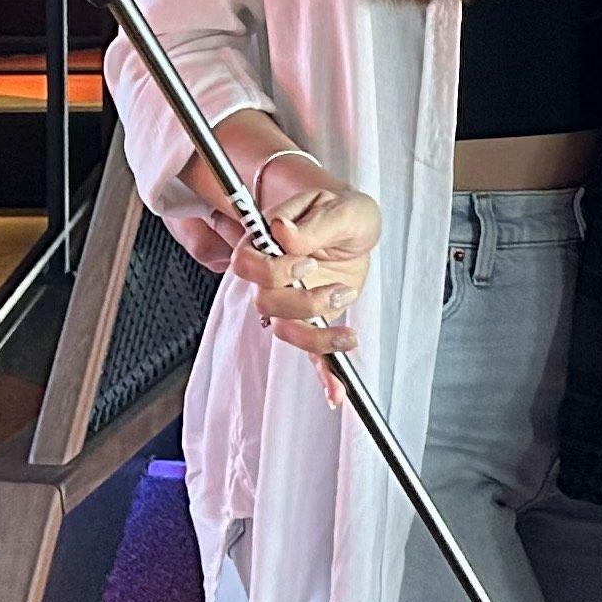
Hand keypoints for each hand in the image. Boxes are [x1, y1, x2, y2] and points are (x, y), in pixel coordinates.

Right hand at [232, 154, 376, 358]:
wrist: (354, 226)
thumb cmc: (341, 211)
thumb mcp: (342, 208)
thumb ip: (315, 223)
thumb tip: (284, 231)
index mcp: (269, 243)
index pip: (247, 263)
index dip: (272, 270)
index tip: (305, 263)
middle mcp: (273, 277)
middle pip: (266, 303)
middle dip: (303, 304)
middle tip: (338, 289)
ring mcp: (291, 302)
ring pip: (285, 329)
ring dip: (316, 337)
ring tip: (348, 330)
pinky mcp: (313, 321)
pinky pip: (311, 353)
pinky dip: (324, 375)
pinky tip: (335, 392)